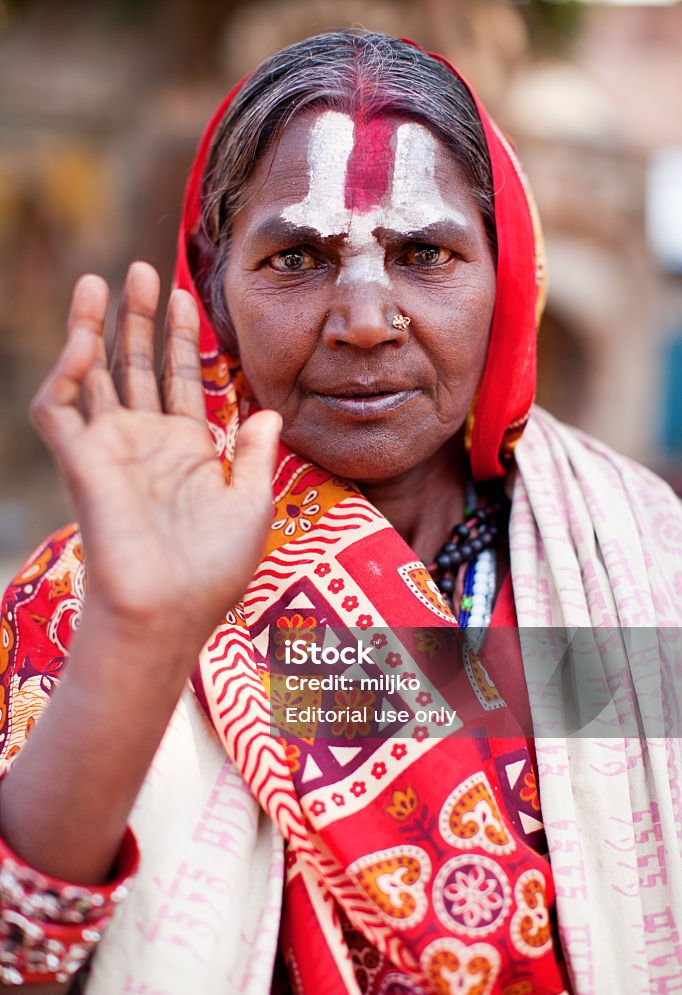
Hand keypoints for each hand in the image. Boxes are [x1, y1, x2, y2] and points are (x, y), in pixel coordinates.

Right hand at [31, 262, 280, 652]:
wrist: (171, 611)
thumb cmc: (214, 568)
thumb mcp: (251, 502)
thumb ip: (254, 453)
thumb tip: (268, 414)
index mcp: (186, 450)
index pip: (180, 379)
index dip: (181, 339)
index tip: (186, 296)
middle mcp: (146, 443)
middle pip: (137, 366)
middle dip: (138, 319)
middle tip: (142, 270)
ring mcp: (111, 449)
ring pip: (94, 375)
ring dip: (95, 328)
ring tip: (103, 279)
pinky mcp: (81, 461)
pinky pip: (61, 409)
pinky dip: (67, 373)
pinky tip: (87, 342)